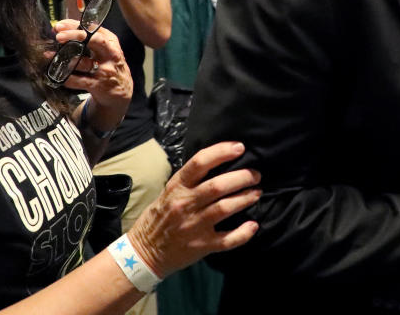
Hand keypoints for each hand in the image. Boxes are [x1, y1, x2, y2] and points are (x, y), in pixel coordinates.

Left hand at [49, 19, 132, 125]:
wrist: (122, 90)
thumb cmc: (109, 65)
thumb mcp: (106, 49)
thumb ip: (90, 39)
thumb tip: (64, 29)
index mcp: (111, 42)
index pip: (94, 29)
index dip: (75, 25)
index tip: (60, 26)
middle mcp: (110, 54)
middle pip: (94, 40)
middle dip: (75, 35)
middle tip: (58, 36)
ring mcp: (106, 70)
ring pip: (84, 62)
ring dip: (65, 58)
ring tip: (49, 55)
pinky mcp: (99, 85)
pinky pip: (80, 81)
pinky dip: (67, 78)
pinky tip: (59, 74)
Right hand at [127, 142, 260, 276]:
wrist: (143, 252)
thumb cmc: (160, 217)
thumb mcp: (169, 192)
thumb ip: (190, 180)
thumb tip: (219, 163)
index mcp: (177, 187)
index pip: (199, 163)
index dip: (222, 152)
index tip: (240, 147)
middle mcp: (185, 204)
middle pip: (217, 186)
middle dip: (242, 177)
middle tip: (255, 175)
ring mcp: (194, 226)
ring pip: (225, 208)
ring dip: (245, 198)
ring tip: (256, 193)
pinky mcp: (202, 246)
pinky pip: (227, 239)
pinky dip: (243, 233)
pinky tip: (253, 225)